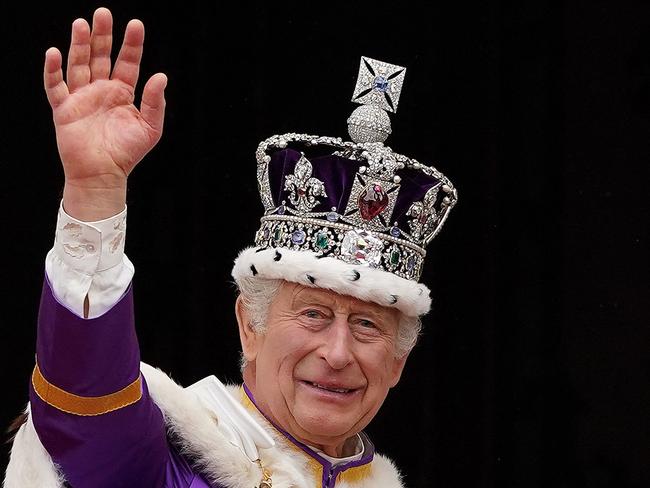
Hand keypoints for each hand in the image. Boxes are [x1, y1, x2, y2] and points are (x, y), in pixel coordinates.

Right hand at [44, 7, 166, 219]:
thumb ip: (154, 102)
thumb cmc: (127, 153)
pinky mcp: (64, 109)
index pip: (128, 62)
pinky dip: (53, 70)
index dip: (132, 44)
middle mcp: (101, 90)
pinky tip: (54, 53)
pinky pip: (55, 86)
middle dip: (103, 35)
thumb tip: (161, 75)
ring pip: (79, 64)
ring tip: (82, 24)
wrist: (103, 175)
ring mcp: (81, 97)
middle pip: (101, 56)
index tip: (135, 24)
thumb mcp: (150, 128)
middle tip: (104, 13)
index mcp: (123, 93)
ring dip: (80, 45)